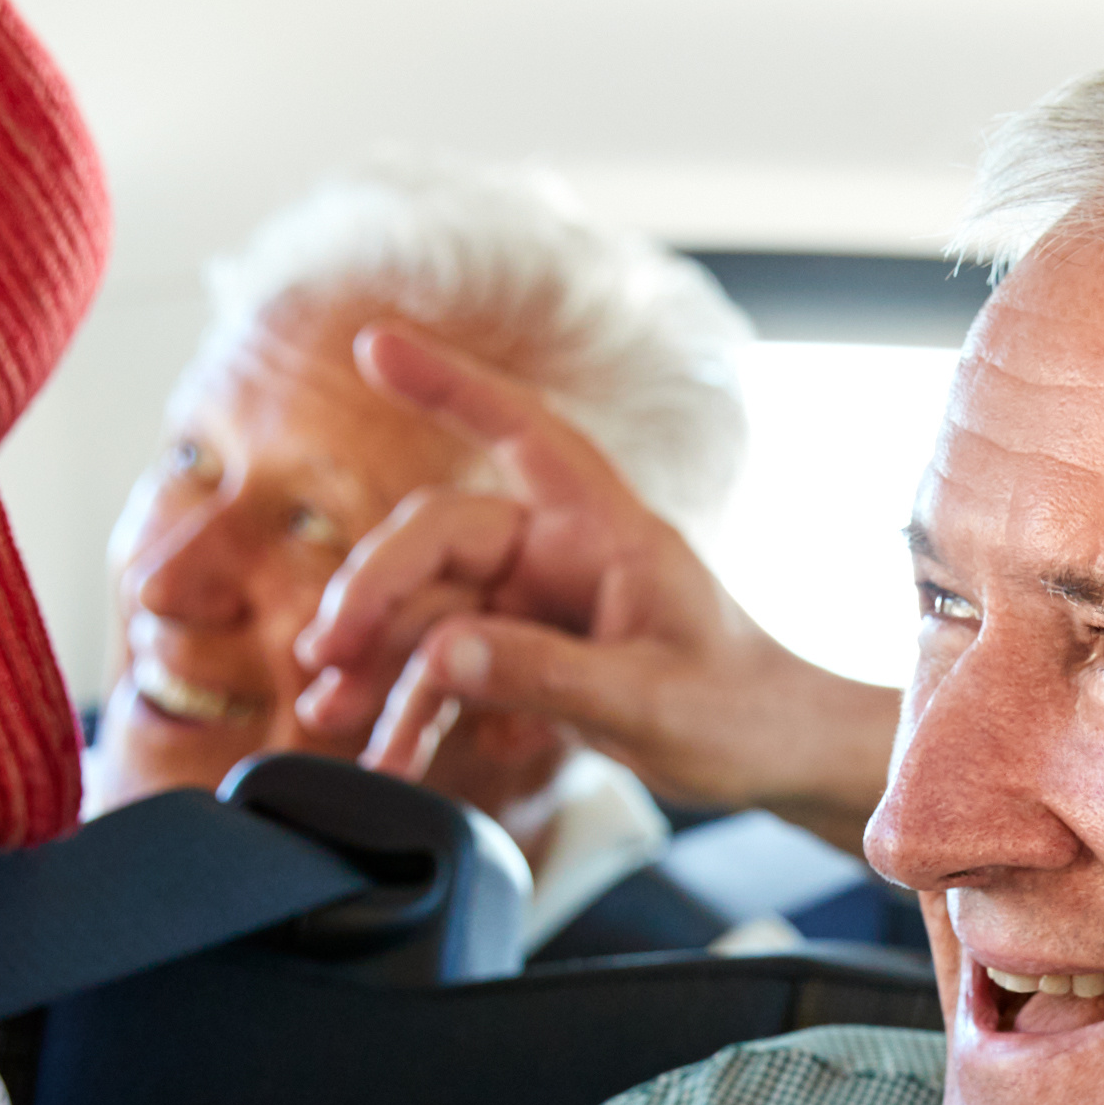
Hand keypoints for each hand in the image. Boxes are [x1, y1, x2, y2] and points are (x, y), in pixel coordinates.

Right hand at [289, 327, 899, 850]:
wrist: (778, 759)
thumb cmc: (741, 713)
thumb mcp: (648, 701)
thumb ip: (544, 675)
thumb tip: (439, 656)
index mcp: (603, 529)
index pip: (520, 431)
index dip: (449, 384)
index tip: (375, 345)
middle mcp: (559, 554)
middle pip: (437, 545)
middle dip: (372, 597)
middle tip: (325, 658)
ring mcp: (538, 606)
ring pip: (429, 617)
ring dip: (376, 668)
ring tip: (328, 718)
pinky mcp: (528, 658)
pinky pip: (452, 672)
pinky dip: (415, 712)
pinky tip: (387, 753)